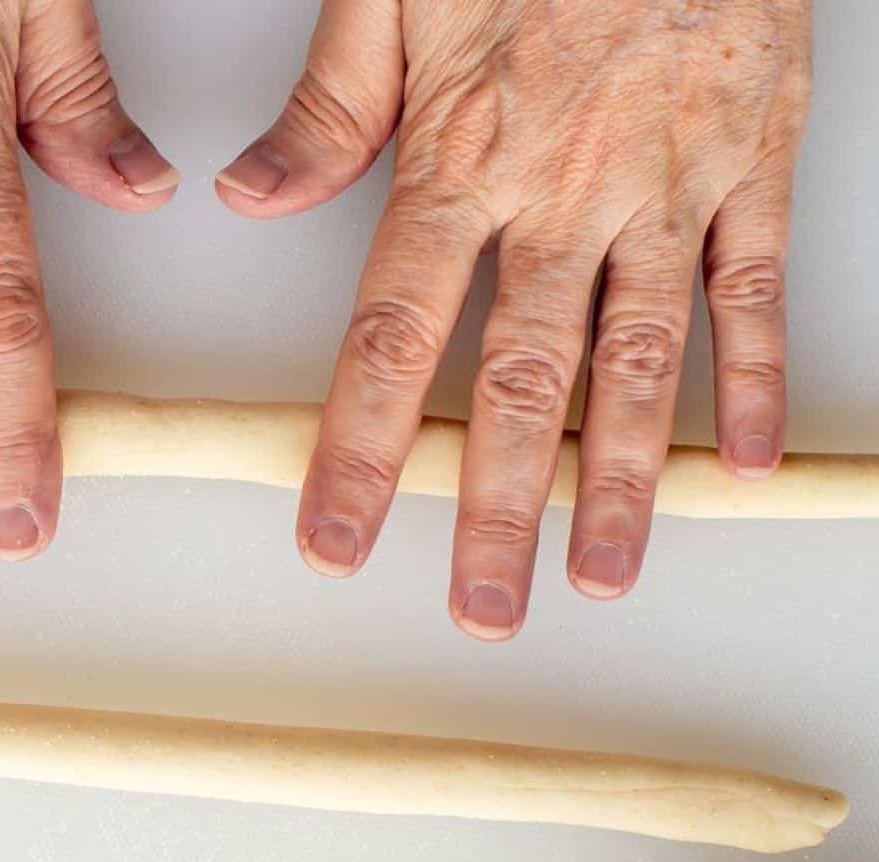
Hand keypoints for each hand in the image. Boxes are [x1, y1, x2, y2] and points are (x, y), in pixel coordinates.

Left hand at [217, 0, 811, 639]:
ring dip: (620, 480)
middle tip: (484, 607)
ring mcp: (670, 184)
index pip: (394, 335)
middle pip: (524, 381)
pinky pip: (754, 289)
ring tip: (601, 575)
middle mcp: (566, 190)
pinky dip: (754, 379)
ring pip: (642, 359)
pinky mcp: (756, 164)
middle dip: (499, 508)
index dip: (360, 450)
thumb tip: (249, 199)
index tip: (336, 541)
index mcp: (465, 158)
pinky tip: (735, 465)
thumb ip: (328, 110)